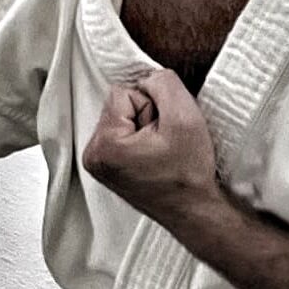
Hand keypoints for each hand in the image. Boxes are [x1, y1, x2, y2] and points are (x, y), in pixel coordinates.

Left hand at [81, 69, 221, 226]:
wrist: (196, 211)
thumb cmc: (189, 173)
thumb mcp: (185, 115)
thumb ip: (162, 82)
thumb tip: (146, 77)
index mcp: (104, 145)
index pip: (122, 92)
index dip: (151, 106)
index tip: (163, 132)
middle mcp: (93, 156)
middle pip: (119, 104)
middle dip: (146, 116)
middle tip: (164, 144)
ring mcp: (98, 164)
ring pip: (123, 118)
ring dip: (145, 128)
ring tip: (160, 152)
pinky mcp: (108, 168)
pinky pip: (123, 133)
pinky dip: (141, 140)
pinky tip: (154, 157)